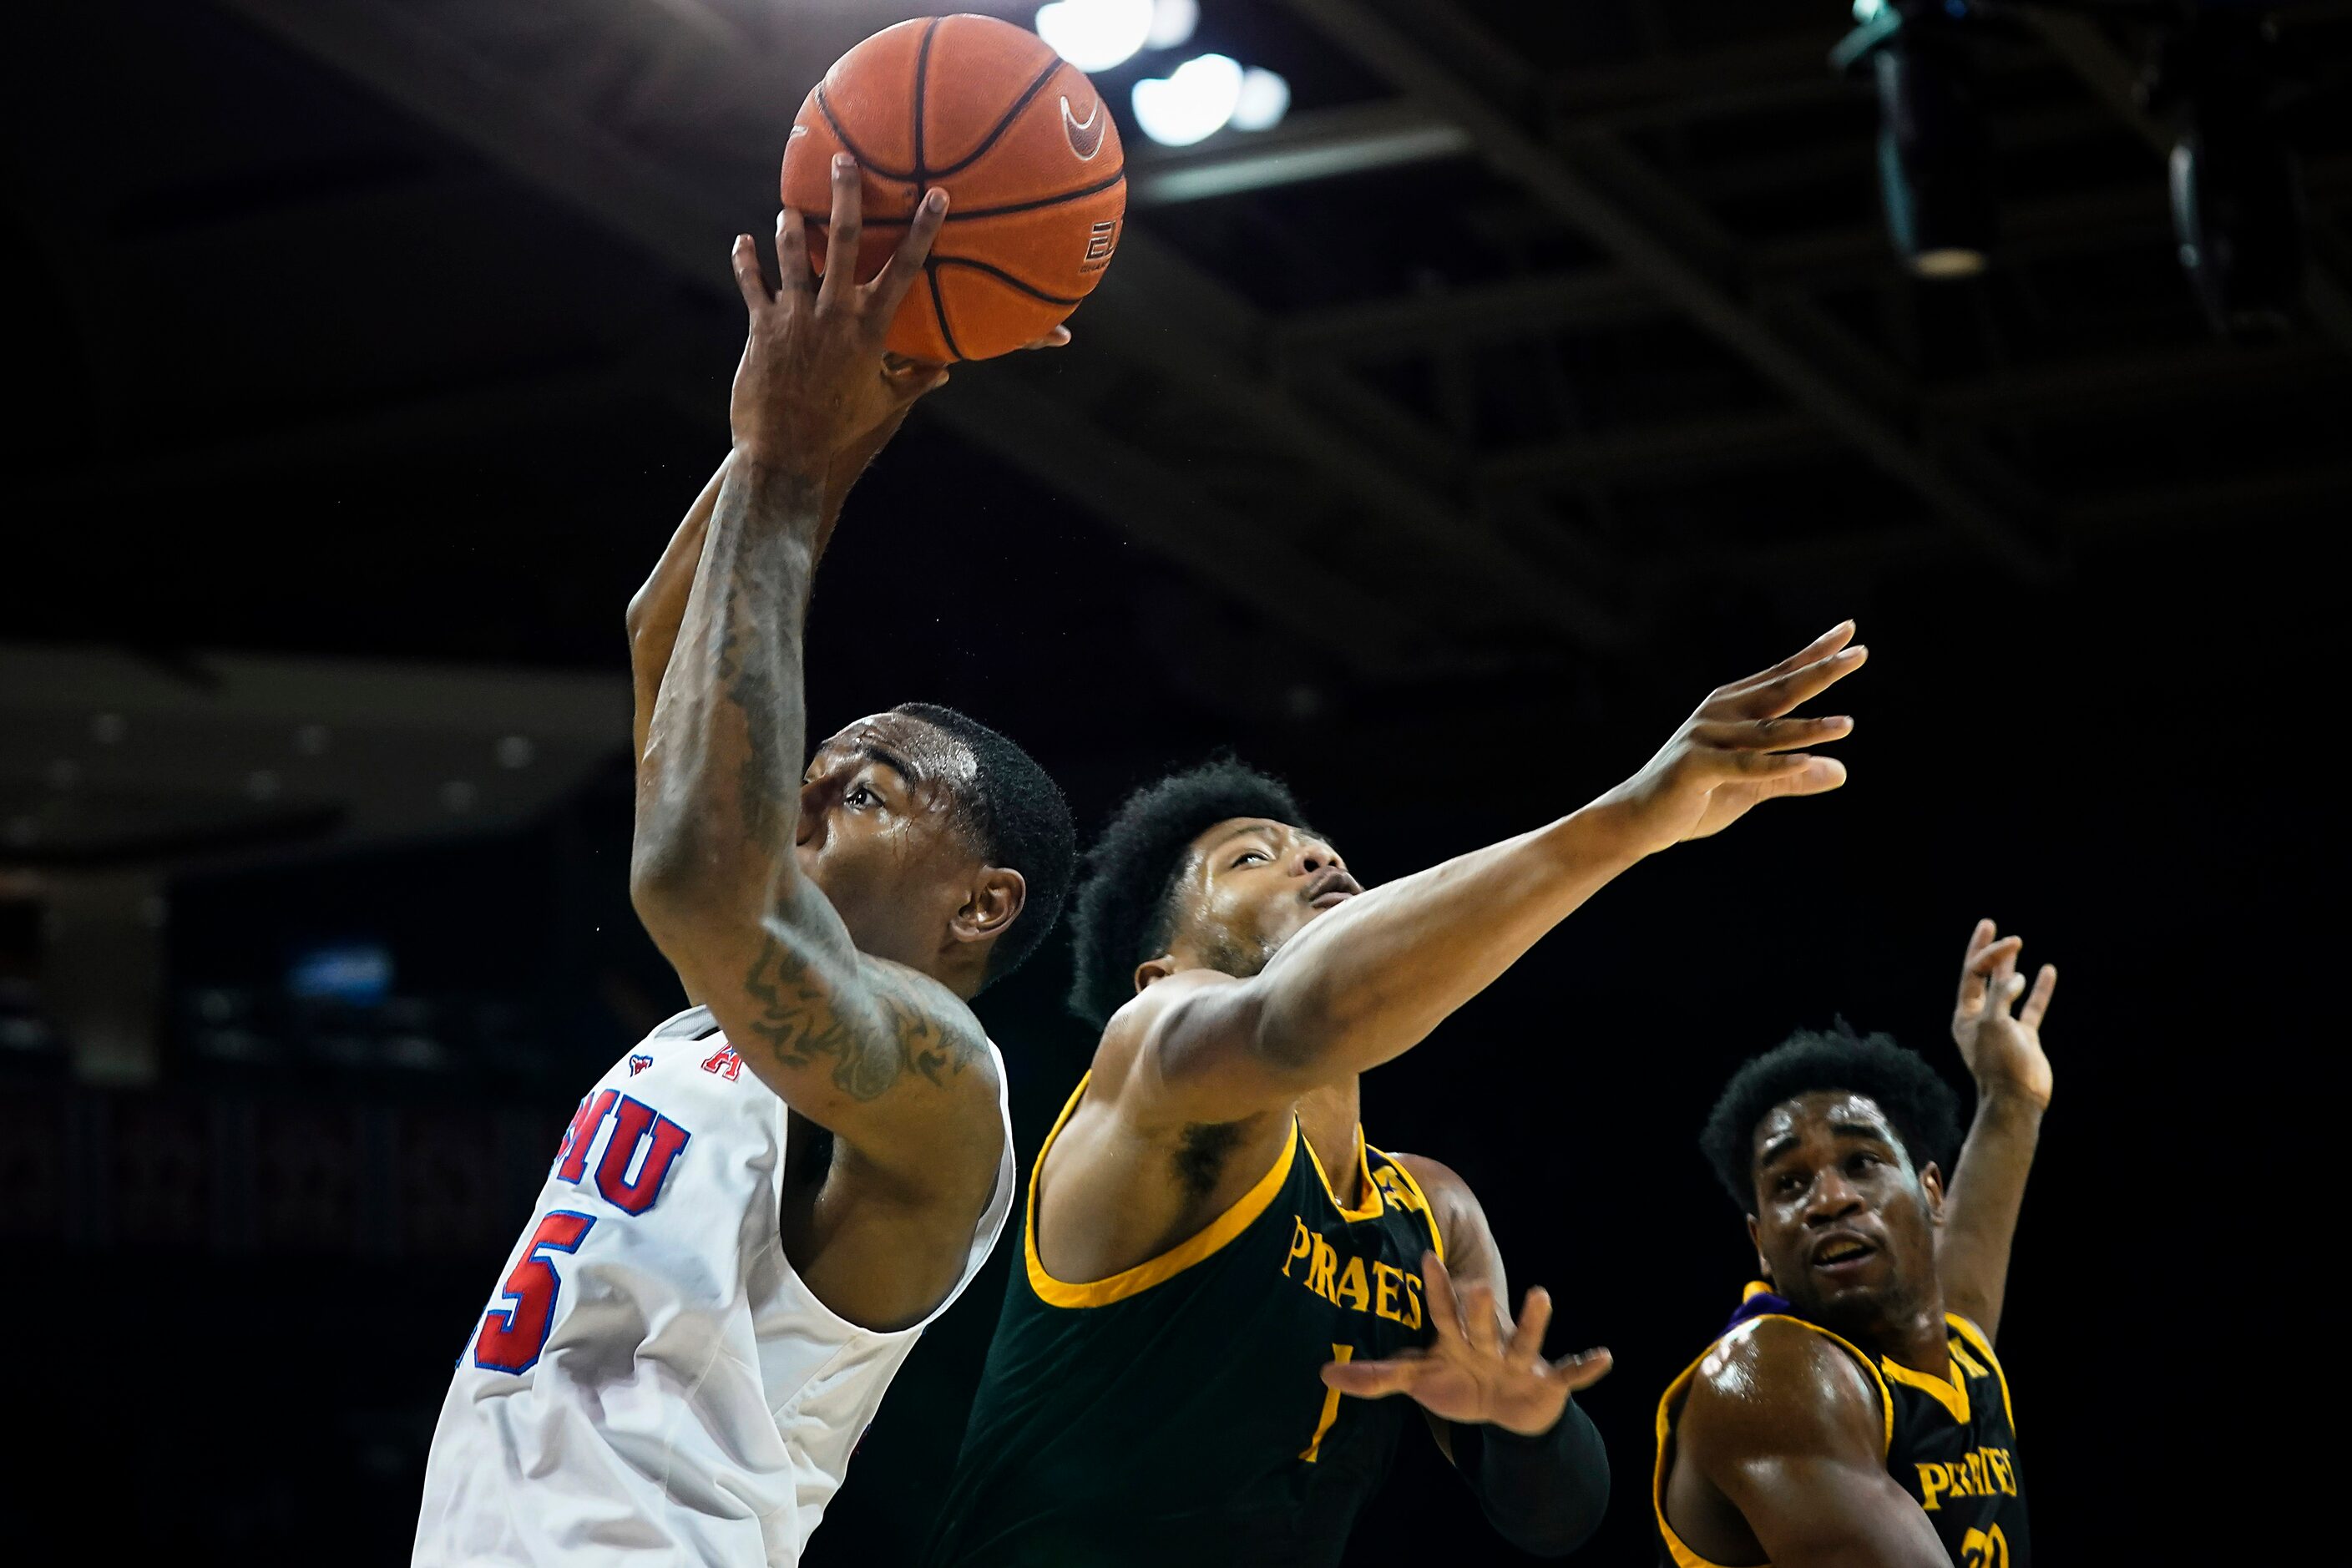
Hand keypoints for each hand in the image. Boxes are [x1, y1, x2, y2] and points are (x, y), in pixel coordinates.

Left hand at [728, 154, 948, 475]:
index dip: (922, 231)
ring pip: (794, 254)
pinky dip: (746, 261)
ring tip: (791, 206)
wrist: (785, 452)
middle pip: (845, 242)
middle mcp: (834, 314)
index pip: (904, 271)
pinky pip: (753, 284)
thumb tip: (946, 372)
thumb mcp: (883, 406)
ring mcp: (795, 317)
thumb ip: (914, 382)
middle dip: (846, 197)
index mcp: (870, 330)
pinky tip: (743, 242)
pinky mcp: (761, 327)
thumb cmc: (839, 430)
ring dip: (792, 225)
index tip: (935, 197)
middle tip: (844, 159)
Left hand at [1319, 1251, 1610, 1436]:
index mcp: (1456, 1339)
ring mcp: (1518, 1361)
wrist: (1504, 1407)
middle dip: (1478, 1307)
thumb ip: (1375, 1377)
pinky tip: (1606, 1356)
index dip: (1433, 1287)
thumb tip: (1322, 1375)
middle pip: (1480, 1324)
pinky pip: (1568, 1376)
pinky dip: (1586, 1368)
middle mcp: (1488, 1343)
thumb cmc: (1458, 1383)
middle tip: (1476, 1281)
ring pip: (1524, 1341)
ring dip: (1533, 1321)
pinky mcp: (1546, 1383)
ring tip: (1542, 1293)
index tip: (1424, 1255)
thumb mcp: (1417, 1380)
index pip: (1440, 1311)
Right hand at [1597, 621, 1863, 855]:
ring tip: (1847, 725)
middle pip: (1779, 690)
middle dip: (1821, 672)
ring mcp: (1704, 737)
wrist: (1637, 820)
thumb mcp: (1751, 786)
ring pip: (1767, 732)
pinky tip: (1806, 762)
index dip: (1814, 654)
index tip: (1849, 631)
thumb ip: (1793, 777)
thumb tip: (1841, 772)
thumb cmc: (1692, 797)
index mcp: (1730, 708)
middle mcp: (1718, 714)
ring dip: (1809, 728)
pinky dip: (1775, 765)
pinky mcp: (1694, 767)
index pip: (1780, 676)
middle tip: (1860, 654)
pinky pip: (1743, 766)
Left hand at [1952, 918, 2054, 1108]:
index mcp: (1965, 1014)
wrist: (2018, 1099)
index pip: (1973, 974)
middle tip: (1989, 924)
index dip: (1989, 955)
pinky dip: (2040, 989)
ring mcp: (2004, 1026)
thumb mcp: (1994, 1025)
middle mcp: (1981, 1017)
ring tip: (2015, 943)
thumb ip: (2000, 997)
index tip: (2010, 944)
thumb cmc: (2000, 1064)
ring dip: (2009, 966)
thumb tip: (2012, 976)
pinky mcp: (2025, 1036)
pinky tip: (2047, 971)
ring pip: (2006, 988)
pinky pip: (2033, 1007)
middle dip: (1986, 951)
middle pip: (1982, 976)